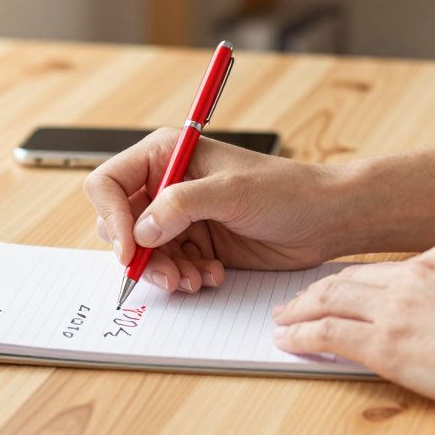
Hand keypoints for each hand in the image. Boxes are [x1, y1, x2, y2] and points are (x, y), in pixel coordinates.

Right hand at [84, 127, 352, 293]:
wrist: (325, 219)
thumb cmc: (286, 191)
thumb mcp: (232, 192)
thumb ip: (181, 206)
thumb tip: (140, 230)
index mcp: (167, 155)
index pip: (110, 183)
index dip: (112, 217)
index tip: (129, 250)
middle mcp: (166, 184)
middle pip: (120, 223)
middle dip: (139, 254)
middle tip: (169, 273)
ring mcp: (180, 217)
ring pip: (143, 253)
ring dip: (164, 272)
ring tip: (194, 279)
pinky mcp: (195, 243)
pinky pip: (169, 267)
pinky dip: (183, 276)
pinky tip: (212, 275)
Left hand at [271, 239, 434, 418]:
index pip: (391, 268)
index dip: (363, 279)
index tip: (346, 286)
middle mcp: (417, 274)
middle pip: (353, 278)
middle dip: (321, 288)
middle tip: (297, 298)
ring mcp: (398, 308)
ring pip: (332, 300)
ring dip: (301, 308)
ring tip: (282, 317)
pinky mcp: (386, 344)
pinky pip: (330, 334)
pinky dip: (303, 335)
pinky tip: (287, 341)